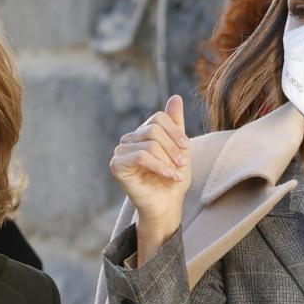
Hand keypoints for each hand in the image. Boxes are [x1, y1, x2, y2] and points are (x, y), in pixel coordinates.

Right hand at [110, 95, 191, 263]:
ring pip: (150, 144)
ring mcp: (120, 151)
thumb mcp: (179, 149)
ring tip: (175, 175)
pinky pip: (141, 156)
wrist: (166, 206)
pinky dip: (159, 167)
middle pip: (155, 129)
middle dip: (173, 148)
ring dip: (168, 161)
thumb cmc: (172, 180)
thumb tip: (175, 97)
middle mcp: (129, 139)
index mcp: (142, 134)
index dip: (175, 132)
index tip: (187, 149)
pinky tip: (168, 176)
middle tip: (182, 165)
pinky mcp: (117, 165)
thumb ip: (176, 124)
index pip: (159, 118)